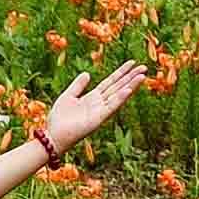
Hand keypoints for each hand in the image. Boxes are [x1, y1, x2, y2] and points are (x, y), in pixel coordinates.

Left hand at [32, 56, 151, 160]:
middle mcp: (99, 103)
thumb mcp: (68, 96)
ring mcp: (101, 111)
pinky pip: (112, 106)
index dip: (121, 72)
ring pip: (119, 95)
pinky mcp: (99, 119)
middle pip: (118, 87)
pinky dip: (120, 98)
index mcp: (93, 97)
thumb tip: (88, 73)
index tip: (132, 62)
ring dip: (131, 85)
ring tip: (142, 76)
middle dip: (131, 77)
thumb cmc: (59, 119)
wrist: (53, 135)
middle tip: (144, 67)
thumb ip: (78, 85)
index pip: (110, 82)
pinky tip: (129, 89)